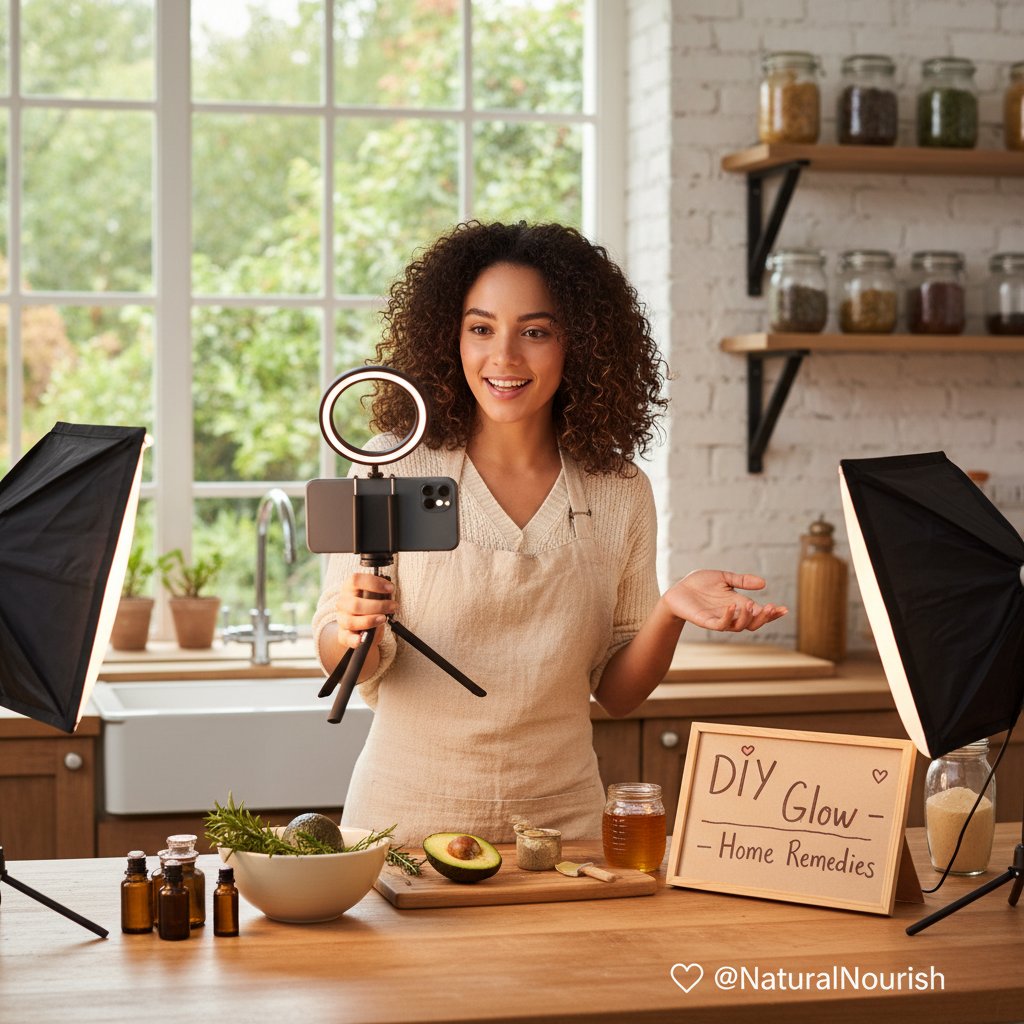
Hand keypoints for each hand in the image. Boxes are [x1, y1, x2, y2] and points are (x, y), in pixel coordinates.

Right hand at [334, 573, 395, 649]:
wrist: (360, 626)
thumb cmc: (369, 607)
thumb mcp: (373, 596)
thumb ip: (379, 594)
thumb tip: (389, 593)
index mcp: (349, 588)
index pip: (356, 580)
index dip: (374, 583)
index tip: (390, 588)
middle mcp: (343, 603)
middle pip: (355, 604)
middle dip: (378, 605)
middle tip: (393, 606)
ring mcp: (342, 619)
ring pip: (351, 621)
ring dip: (370, 620)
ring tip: (384, 619)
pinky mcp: (343, 635)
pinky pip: (346, 638)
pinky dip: (354, 640)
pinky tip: (361, 639)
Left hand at [663, 570, 786, 632]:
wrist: (678, 589)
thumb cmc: (700, 583)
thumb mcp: (724, 578)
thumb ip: (742, 581)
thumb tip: (764, 583)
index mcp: (738, 604)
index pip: (759, 613)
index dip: (772, 613)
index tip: (784, 609)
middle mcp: (731, 614)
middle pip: (753, 624)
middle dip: (764, 618)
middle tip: (770, 608)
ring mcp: (719, 619)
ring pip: (740, 627)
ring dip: (748, 618)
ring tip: (751, 605)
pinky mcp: (706, 621)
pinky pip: (721, 624)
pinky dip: (729, 616)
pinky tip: (732, 605)